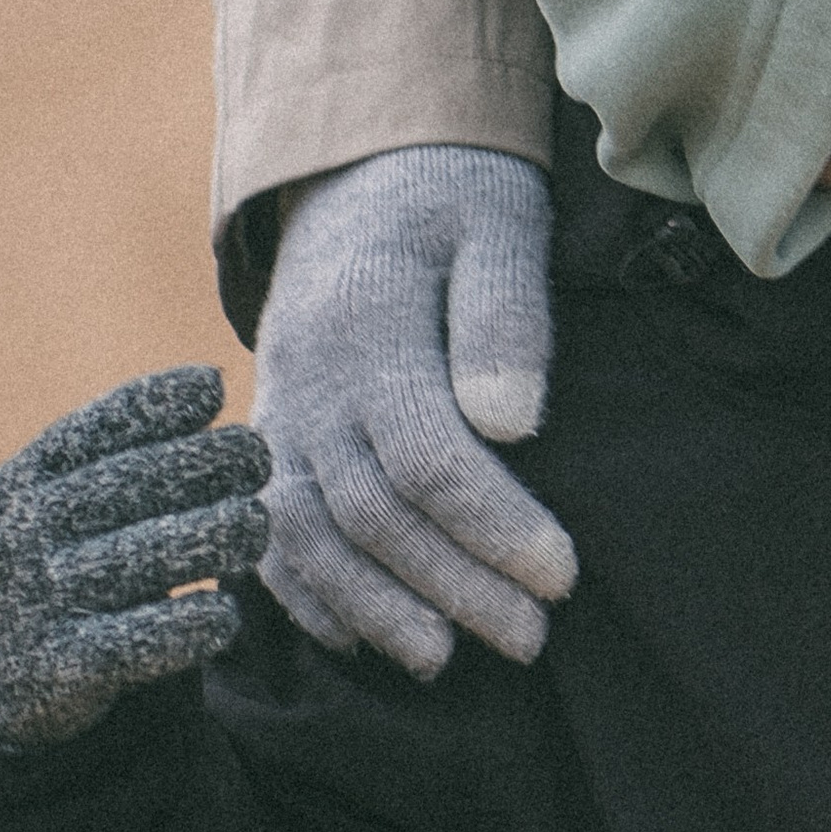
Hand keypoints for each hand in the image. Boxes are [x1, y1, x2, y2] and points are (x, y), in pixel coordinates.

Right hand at [0, 370, 270, 752]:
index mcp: (21, 484)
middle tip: (257, 459)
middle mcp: (25, 534)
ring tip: (252, 527)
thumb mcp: (46, 504)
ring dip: (220, 533)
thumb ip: (111, 456)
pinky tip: (224, 612)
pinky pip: (148, 638)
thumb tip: (210, 386)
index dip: (160, 403)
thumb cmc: (46, 568)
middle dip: (211, 461)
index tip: (214, 388)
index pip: (94, 431)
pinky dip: (197, 622)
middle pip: (136, 482)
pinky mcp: (64, 667)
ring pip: (153, 554)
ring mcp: (41, 599)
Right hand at [254, 145, 577, 678]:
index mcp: (366, 324)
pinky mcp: (271, 435)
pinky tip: (360, 643)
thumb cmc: (455, 198)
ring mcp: (278, 410)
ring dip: (376, 608)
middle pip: (370, 512)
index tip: (563, 575)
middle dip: (452, 586)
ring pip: (307, 534)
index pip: (427, 455)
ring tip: (448, 662)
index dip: (494, 525)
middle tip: (531, 639)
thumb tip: (511, 423)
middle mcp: (307, 377)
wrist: (363, 169)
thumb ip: (506, 315)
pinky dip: (305, 594)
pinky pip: (267, 531)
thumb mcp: (499, 222)